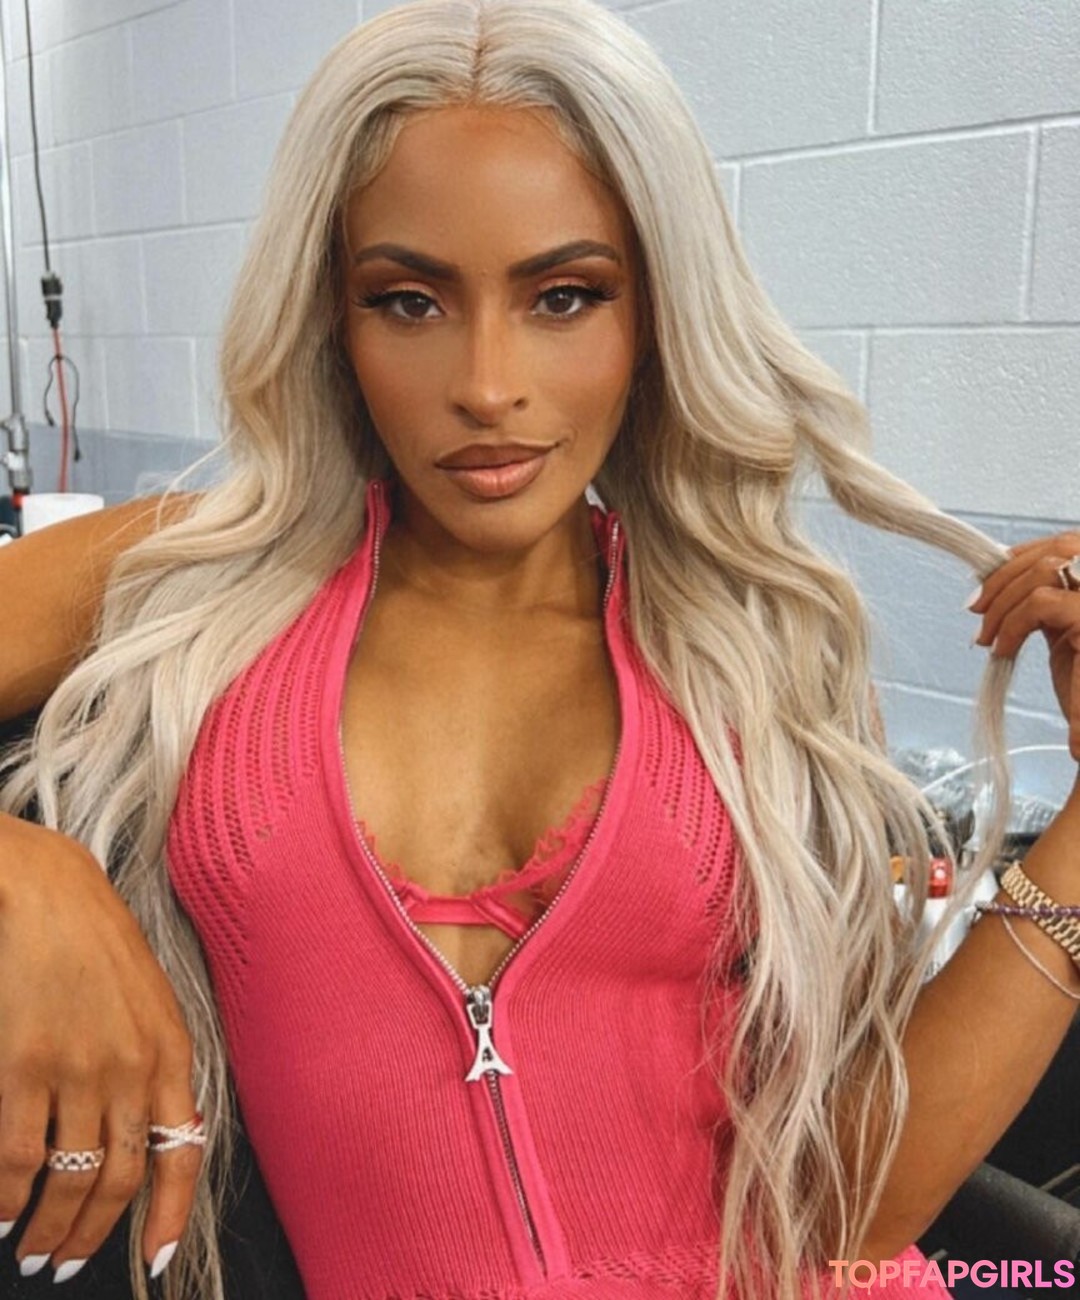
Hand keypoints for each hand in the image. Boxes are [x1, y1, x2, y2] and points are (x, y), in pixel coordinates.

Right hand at [0, 813, 199, 1282]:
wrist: (50, 894)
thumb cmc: (100, 948)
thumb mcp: (152, 1004)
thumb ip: (159, 1069)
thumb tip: (166, 1136)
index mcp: (171, 1053)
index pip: (182, 1154)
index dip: (167, 1216)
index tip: (152, 1262)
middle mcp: (131, 1068)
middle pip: (117, 1181)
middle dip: (90, 1237)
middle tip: (63, 1265)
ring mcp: (76, 1069)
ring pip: (66, 1180)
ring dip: (46, 1229)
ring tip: (29, 1250)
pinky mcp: (22, 1064)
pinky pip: (15, 1158)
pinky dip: (3, 1199)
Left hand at [969, 530, 1079, 759]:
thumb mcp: (1064, 632)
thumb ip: (1047, 600)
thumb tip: (1002, 577)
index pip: (1071, 542)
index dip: (1026, 553)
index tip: (989, 578)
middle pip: (1062, 545)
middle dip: (1008, 572)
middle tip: (975, 606)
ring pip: (1047, 569)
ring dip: (1003, 600)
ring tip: (987, 637)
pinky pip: (1041, 602)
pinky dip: (1011, 623)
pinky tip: (1002, 650)